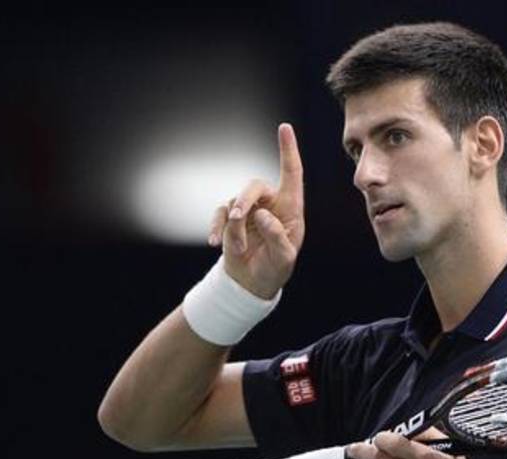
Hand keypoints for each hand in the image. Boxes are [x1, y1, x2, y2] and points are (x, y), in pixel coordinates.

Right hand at [208, 123, 304, 298]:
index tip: (284, 128)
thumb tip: (261, 215)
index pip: (291, 174)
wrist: (252, 283)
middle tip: (238, 216)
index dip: (288, 151)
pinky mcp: (230, 219)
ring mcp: (248, 210)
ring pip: (235, 202)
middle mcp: (270, 204)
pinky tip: (215, 243)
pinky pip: (220, 215)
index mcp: (290, 209)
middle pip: (255, 185)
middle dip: (245, 198)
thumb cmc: (275, 268)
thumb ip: (277, 237)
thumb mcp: (283, 259)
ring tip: (237, 248)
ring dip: (233, 225)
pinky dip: (217, 228)